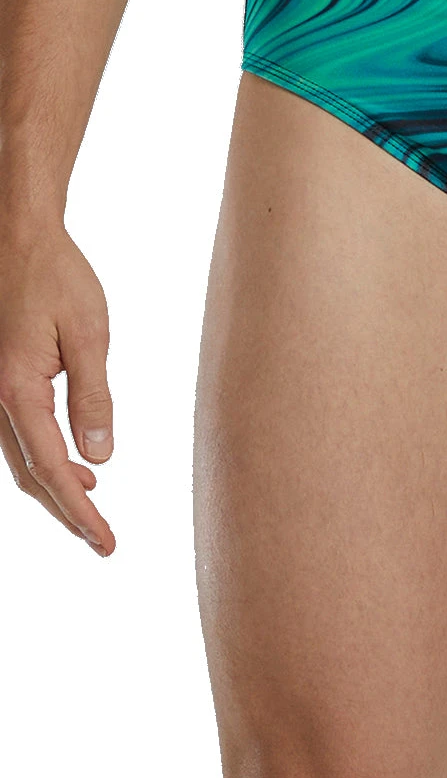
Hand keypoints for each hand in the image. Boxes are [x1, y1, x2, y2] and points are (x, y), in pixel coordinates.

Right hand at [0, 224, 115, 555]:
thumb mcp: (90, 334)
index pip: (51, 467)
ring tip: (95, 509)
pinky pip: (18, 432)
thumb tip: (99, 456)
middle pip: (30, 473)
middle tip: (104, 542)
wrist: (18, 235)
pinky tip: (77, 465)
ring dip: (56, 486)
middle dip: (68, 511)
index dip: (78, 510)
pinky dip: (46, 457)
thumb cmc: (56, 277)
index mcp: (16, 388)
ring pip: (21, 457)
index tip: (105, 540)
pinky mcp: (1, 377)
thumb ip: (94, 397)